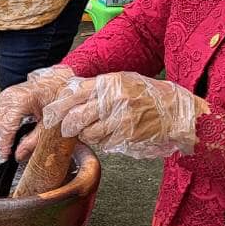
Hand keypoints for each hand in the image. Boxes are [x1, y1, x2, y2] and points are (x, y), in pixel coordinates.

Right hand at [0, 66, 76, 165]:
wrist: (59, 81)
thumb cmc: (58, 96)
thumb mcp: (50, 123)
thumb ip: (33, 141)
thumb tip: (19, 155)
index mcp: (20, 101)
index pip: (5, 129)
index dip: (4, 146)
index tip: (5, 158)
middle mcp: (9, 97)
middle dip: (4, 142)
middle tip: (12, 153)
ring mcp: (6, 96)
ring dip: (5, 134)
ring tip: (16, 142)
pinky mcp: (6, 97)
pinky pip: (1, 116)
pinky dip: (7, 126)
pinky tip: (17, 130)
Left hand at [41, 72, 207, 159]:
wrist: (175, 110)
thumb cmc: (147, 94)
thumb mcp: (121, 81)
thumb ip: (96, 88)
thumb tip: (67, 96)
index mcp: (109, 83)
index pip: (74, 94)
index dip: (58, 107)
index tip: (49, 115)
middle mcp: (113, 100)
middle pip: (76, 117)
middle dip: (67, 126)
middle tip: (67, 129)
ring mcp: (121, 119)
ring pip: (89, 133)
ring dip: (86, 135)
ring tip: (94, 130)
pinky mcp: (127, 136)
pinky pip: (104, 143)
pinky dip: (102, 142)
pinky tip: (109, 135)